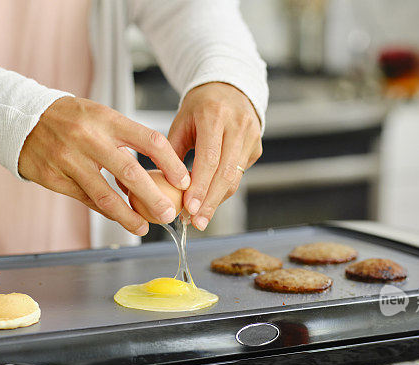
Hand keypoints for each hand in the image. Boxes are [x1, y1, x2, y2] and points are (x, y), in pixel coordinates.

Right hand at [19, 97, 190, 235]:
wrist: (21, 119)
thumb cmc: (71, 119)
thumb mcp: (100, 117)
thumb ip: (126, 140)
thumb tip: (160, 172)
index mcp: (107, 119)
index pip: (148, 140)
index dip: (171, 163)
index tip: (185, 181)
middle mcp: (88, 138)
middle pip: (130, 172)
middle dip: (154, 198)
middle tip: (169, 214)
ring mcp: (69, 159)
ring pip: (105, 195)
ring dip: (128, 216)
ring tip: (143, 228)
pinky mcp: (54, 178)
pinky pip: (86, 200)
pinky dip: (105, 210)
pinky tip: (120, 217)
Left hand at [168, 82, 261, 230]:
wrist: (229, 87)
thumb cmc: (200, 107)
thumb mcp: (180, 122)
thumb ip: (172, 152)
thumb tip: (162, 186)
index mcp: (214, 115)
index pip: (209, 158)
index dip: (200, 186)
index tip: (189, 208)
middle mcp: (237, 125)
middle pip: (225, 173)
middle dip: (210, 202)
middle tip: (196, 223)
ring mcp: (251, 136)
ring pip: (235, 178)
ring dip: (217, 201)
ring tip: (200, 218)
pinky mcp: (256, 147)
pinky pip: (239, 174)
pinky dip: (223, 189)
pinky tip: (209, 200)